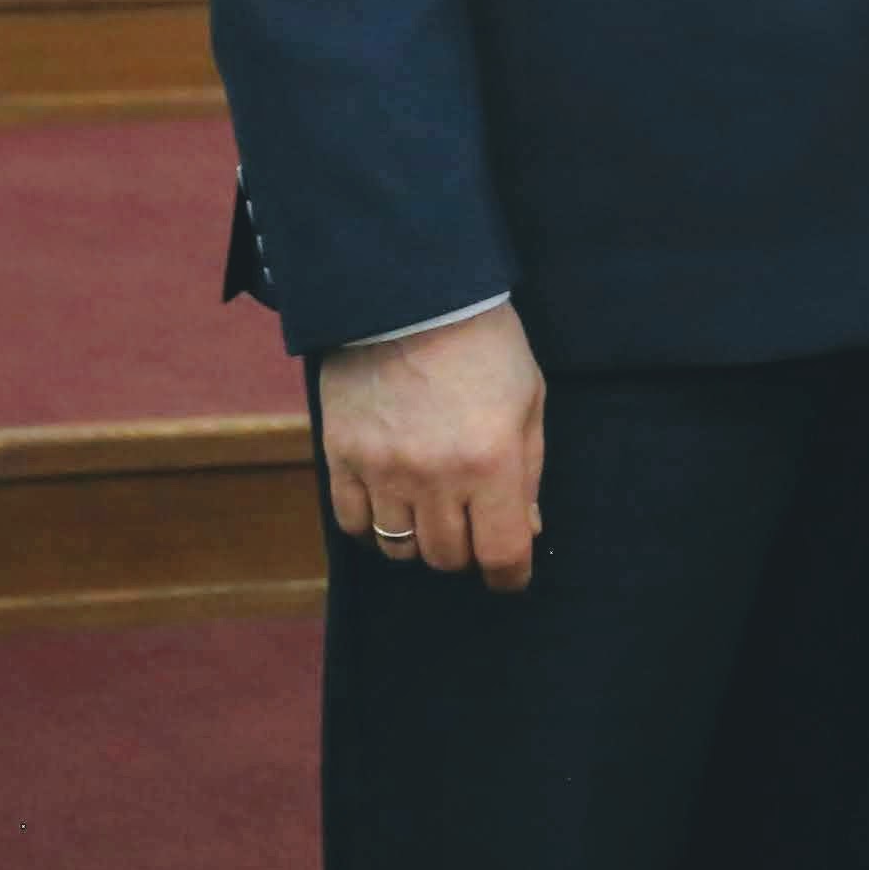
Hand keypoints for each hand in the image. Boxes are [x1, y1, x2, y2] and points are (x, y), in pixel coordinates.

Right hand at [316, 301, 545, 591]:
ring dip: (419, 540)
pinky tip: (389, 501)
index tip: (510, 574)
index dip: (510, 576)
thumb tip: (524, 530)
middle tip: (470, 525)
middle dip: (467, 550)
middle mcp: (435, 476)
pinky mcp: (341, 456)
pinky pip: (353, 524)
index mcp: (491, 462)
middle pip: (448, 557)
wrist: (411, 293)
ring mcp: (383, 469)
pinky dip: (373, 525)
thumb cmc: (483, 344)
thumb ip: (527, 472)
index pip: (502, 555)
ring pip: (399, 548)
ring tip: (429, 510)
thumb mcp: (527, 401)